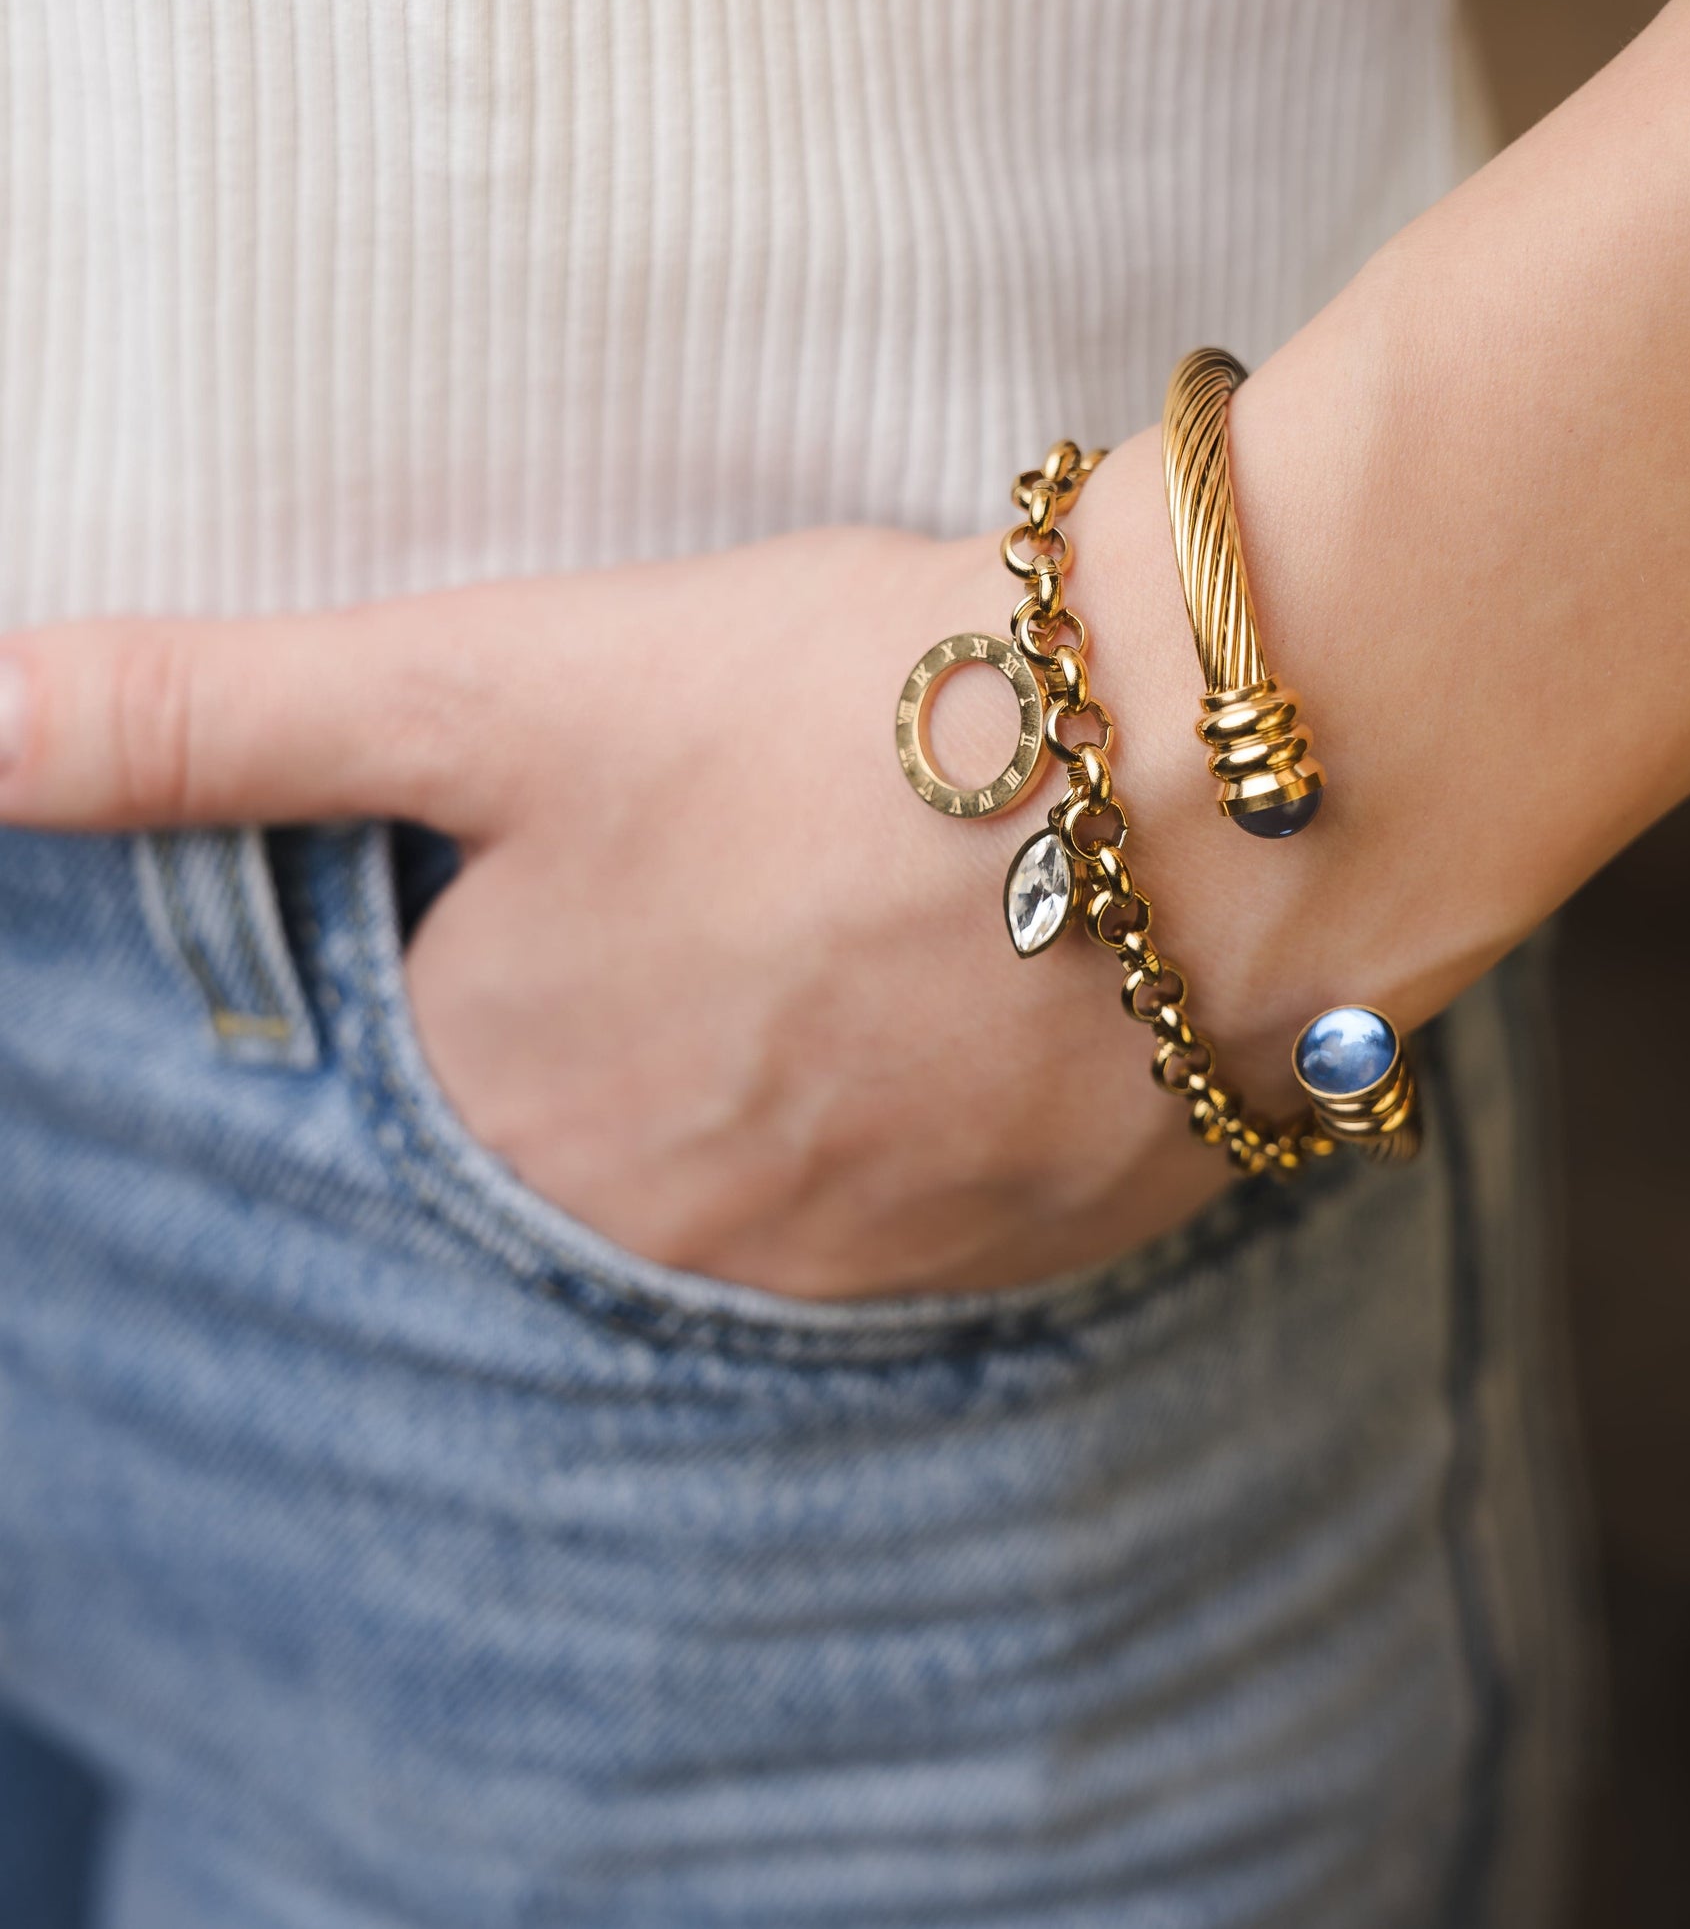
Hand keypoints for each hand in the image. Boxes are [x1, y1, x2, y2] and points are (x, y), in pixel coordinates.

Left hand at [0, 473, 1327, 1298]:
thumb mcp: (501, 683)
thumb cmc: (852, 712)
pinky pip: (950, 1189)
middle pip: (630, 1118)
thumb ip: (219, 718)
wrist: (1215, 776)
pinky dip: (954, 1091)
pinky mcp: (1048, 1239)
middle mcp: (686, 1241)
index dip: (535, 904)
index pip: (460, 1046)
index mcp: (524, 1115)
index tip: (637, 819)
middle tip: (782, 852)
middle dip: (680, 991)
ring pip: (796, 1157)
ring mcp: (881, 1262)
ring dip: (821, 1046)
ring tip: (902, 899)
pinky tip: (1013, 974)